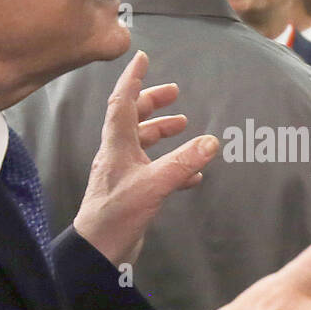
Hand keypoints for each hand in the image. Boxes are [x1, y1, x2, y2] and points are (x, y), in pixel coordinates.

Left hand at [73, 50, 216, 266]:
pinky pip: (154, 169)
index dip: (132, 79)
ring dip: (162, 131)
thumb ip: (183, 163)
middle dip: (152, 102)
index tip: (142, 58)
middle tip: (174, 92)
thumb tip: (211, 142)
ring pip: (143, 143)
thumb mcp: (154, 185)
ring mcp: (124, 173)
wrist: (99, 251)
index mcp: (117, 145)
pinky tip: (191, 174)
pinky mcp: (132, 192)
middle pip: (132, 119)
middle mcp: (117, 154)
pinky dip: (173, 165)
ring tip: (184, 125)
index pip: (122, 102)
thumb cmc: (117, 214)